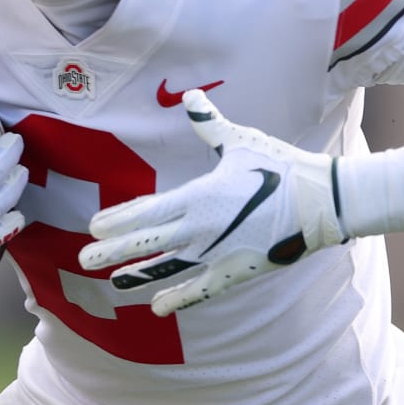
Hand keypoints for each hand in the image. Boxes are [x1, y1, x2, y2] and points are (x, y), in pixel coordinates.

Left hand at [78, 90, 343, 314]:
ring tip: (113, 283)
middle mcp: (200, 228)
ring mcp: (217, 253)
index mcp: (198, 196)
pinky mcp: (236, 271)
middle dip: (114, 251)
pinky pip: (201, 289)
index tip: (94, 227)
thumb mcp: (240, 141)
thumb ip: (209, 124)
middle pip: (147, 242)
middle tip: (83, 260)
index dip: (119, 220)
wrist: (319, 200)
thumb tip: (191, 96)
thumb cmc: (279, 166)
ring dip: (138, 275)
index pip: (146, 212)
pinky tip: (157, 308)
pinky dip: (179, 299)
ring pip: (168, 268)